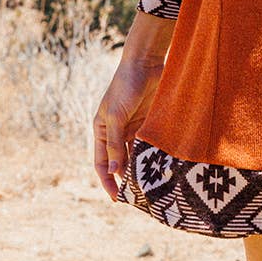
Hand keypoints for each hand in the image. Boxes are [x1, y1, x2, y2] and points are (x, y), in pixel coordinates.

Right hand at [92, 58, 163, 200]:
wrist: (146, 62)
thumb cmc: (126, 85)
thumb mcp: (117, 115)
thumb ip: (114, 142)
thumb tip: (112, 171)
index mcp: (101, 130)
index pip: (101, 163)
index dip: (107, 181)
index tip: (116, 198)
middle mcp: (116, 131)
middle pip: (119, 162)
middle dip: (126, 178)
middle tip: (138, 196)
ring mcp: (133, 127)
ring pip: (135, 154)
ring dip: (141, 167)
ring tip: (151, 184)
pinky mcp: (148, 121)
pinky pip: (149, 143)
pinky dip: (152, 154)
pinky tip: (160, 165)